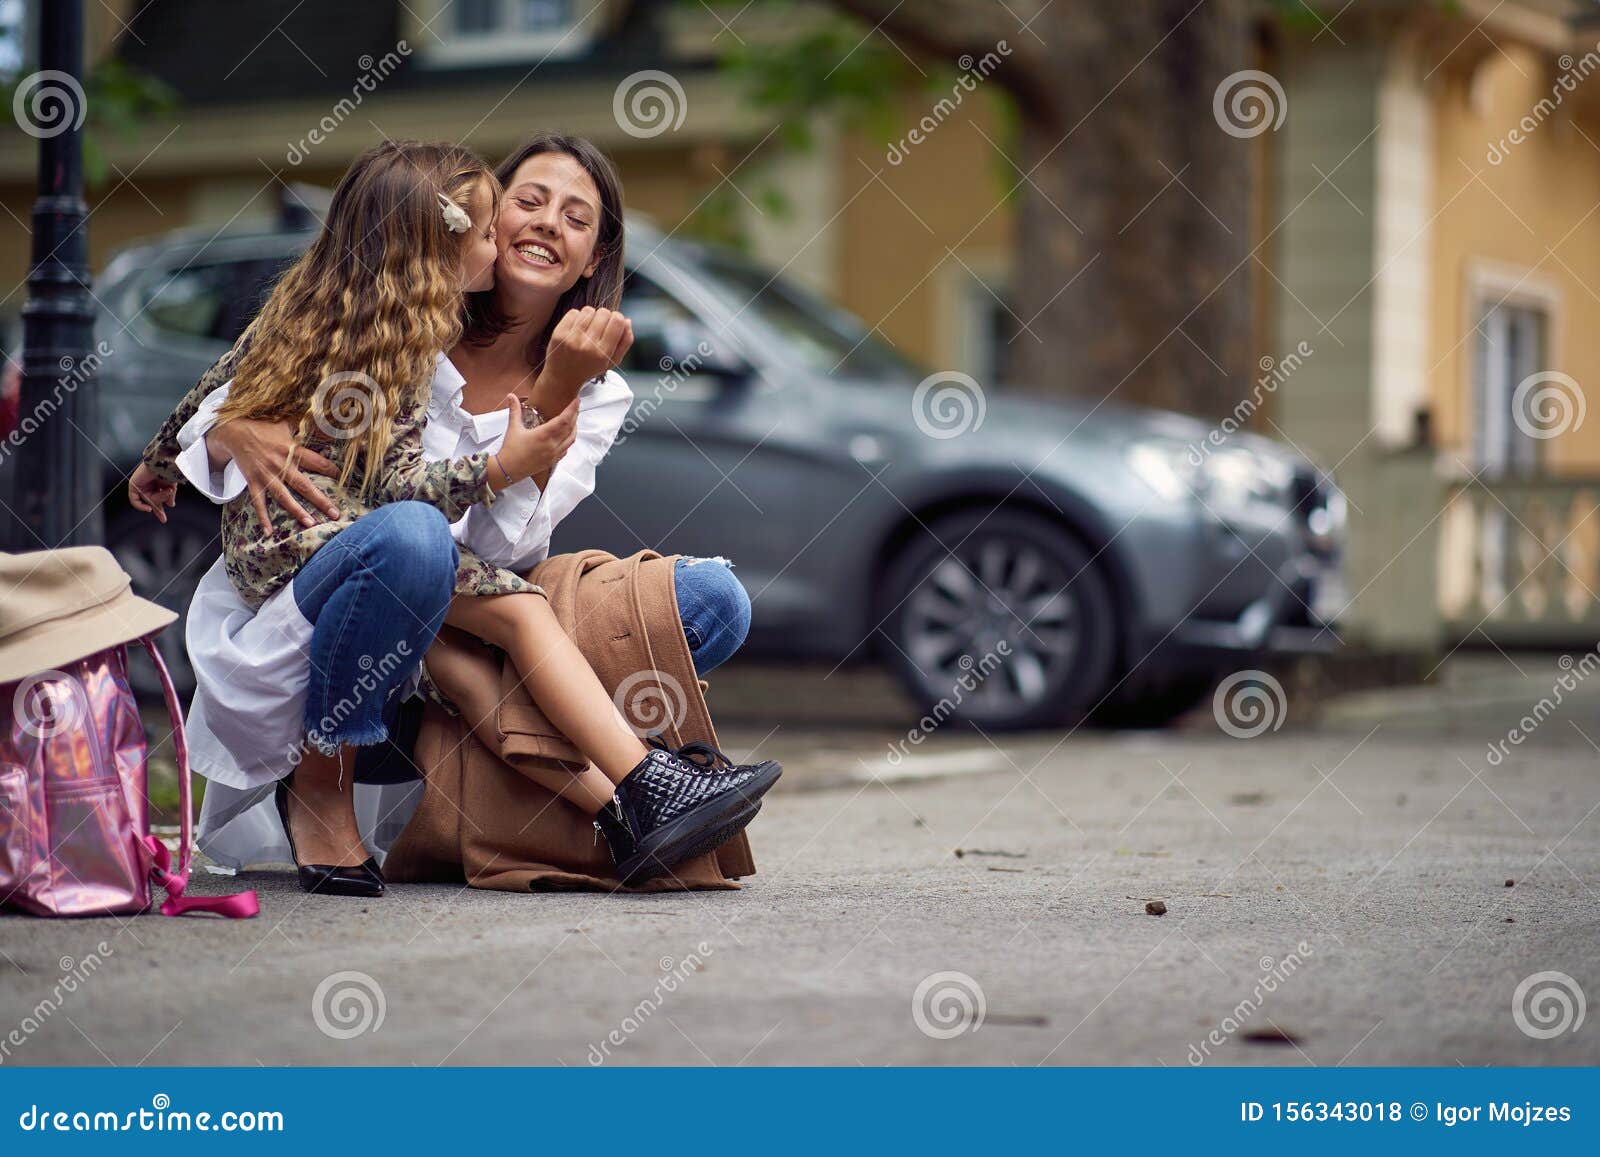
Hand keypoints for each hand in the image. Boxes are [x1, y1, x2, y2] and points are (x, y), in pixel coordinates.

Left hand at [128, 463, 177, 523]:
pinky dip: (141, 506)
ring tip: (167, 490)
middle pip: (152, 501)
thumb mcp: (172, 486)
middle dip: (158, 511)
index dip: (160, 510)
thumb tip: (171, 505)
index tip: (163, 519)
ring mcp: (141, 485)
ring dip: (159, 498)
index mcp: (158, 483)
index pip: (158, 499)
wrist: (163, 462)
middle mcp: (149, 484)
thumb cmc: (168, 471)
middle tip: (163, 519)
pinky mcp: (133, 485)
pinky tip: (149, 508)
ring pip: (149, 499)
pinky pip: (134, 501)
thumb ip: (169, 496)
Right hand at [210, 417, 340, 532]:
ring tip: (312, 524)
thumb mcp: (285, 423)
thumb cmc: (263, 427)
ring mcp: (266, 475)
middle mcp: (280, 465)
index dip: (331, 470)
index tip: (344, 479)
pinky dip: (263, 518)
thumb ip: (305, 425)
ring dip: (298, 511)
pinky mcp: (253, 482)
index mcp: (291, 450)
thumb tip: (325, 420)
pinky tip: (269, 533)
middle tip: (335, 514)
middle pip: (304, 485)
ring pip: (284, 497)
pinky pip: (258, 503)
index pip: (317, 462)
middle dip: (320, 500)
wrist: (233, 432)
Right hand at [495, 395, 578, 486]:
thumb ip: (514, 410)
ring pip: (571, 439)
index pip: (563, 420)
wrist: (508, 470)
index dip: (572, 409)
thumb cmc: (510, 450)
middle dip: (575, 415)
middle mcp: (552, 445)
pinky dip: (569, 440)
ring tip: (574, 419)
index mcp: (543, 435)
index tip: (576, 400)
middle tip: (576, 406)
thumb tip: (511, 396)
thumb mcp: (513, 428)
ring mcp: (554, 454)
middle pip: (570, 427)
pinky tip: (567, 435)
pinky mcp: (553, 461)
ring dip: (574, 428)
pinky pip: (566, 448)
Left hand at [541, 306, 632, 391]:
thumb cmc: (590, 367)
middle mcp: (588, 345)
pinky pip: (574, 312)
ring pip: (589, 310)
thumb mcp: (612, 361)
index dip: (618, 318)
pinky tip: (577, 327)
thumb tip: (627, 320)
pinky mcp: (560, 333)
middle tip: (600, 326)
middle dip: (605, 316)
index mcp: (603, 353)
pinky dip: (578, 317)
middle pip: (603, 313)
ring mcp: (572, 338)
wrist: (562, 378)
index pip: (617, 321)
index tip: (614, 323)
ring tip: (588, 327)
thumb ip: (624, 342)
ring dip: (591, 316)